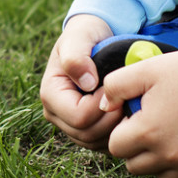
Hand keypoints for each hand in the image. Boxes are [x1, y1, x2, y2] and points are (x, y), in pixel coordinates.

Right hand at [39, 14, 118, 148]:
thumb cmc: (86, 35)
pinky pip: (101, 143)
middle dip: (110, 119)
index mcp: (50, 94)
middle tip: (126, 97)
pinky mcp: (84, 130)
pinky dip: (116, 133)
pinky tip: (125, 113)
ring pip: (95, 142)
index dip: (101, 105)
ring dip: (115, 127)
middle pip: (86, 134)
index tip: (114, 86)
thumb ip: (77, 57)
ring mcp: (69, 124)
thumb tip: (86, 83)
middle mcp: (56, 113)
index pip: (78, 117)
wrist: (93, 39)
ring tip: (127, 103)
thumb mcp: (79, 37)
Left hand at [102, 46, 177, 177]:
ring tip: (170, 135)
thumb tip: (103, 108)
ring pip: (159, 177)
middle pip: (134, 167)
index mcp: (148, 132)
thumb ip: (114, 87)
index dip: (122, 131)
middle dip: (137, 149)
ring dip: (158, 162)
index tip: (136, 118)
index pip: (115, 147)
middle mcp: (169, 155)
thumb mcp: (146, 69)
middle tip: (152, 126)